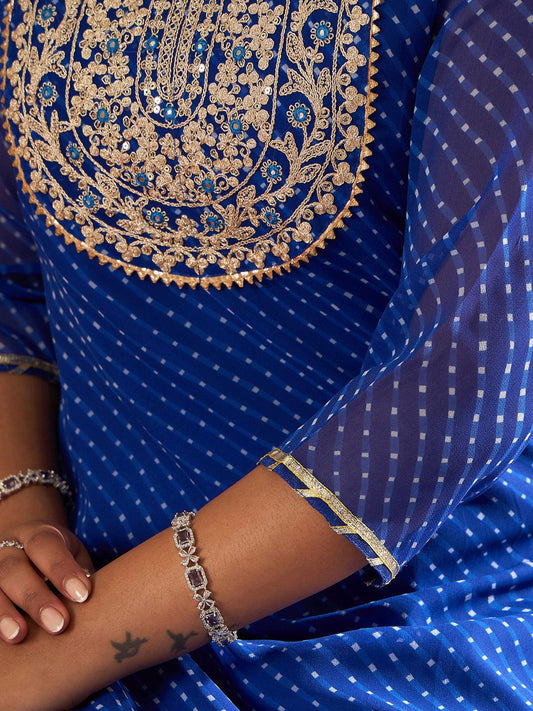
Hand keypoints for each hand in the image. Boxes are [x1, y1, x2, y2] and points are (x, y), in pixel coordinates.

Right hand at [0, 520, 93, 643]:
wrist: (23, 548)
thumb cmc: (59, 559)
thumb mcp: (73, 555)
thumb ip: (80, 573)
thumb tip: (99, 602)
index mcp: (38, 534)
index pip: (46, 546)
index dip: (62, 570)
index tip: (82, 595)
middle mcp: (8, 549)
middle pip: (14, 569)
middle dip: (36, 598)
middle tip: (59, 624)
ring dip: (5, 613)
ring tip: (19, 636)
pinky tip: (5, 639)